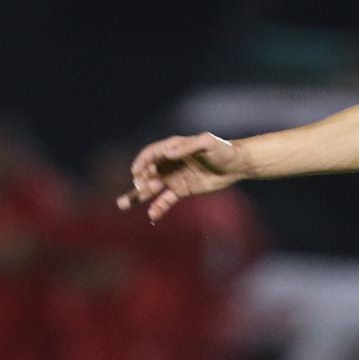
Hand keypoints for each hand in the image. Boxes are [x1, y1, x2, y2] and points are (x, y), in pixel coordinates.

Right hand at [117, 132, 247, 221]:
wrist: (236, 165)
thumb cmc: (222, 150)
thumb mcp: (207, 143)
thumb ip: (187, 147)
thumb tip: (168, 154)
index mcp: (172, 147)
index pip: (151, 154)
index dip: (143, 162)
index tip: (136, 171)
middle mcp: (169, 162)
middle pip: (147, 172)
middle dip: (138, 180)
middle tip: (137, 188)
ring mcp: (174, 177)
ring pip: (151, 188)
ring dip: (137, 196)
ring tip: (122, 205)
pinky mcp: (182, 190)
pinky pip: (166, 200)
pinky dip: (159, 207)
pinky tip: (152, 216)